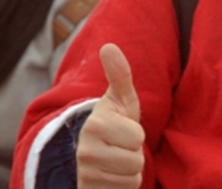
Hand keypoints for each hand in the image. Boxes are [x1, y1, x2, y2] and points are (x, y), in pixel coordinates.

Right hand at [76, 44, 144, 188]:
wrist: (88, 153)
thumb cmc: (112, 123)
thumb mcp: (119, 100)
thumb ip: (119, 75)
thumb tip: (109, 46)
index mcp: (95, 124)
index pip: (138, 137)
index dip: (136, 134)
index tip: (123, 130)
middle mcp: (85, 150)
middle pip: (135, 161)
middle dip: (134, 154)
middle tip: (120, 146)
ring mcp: (84, 173)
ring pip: (130, 178)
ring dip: (129, 171)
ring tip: (115, 159)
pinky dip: (121, 185)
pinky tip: (110, 176)